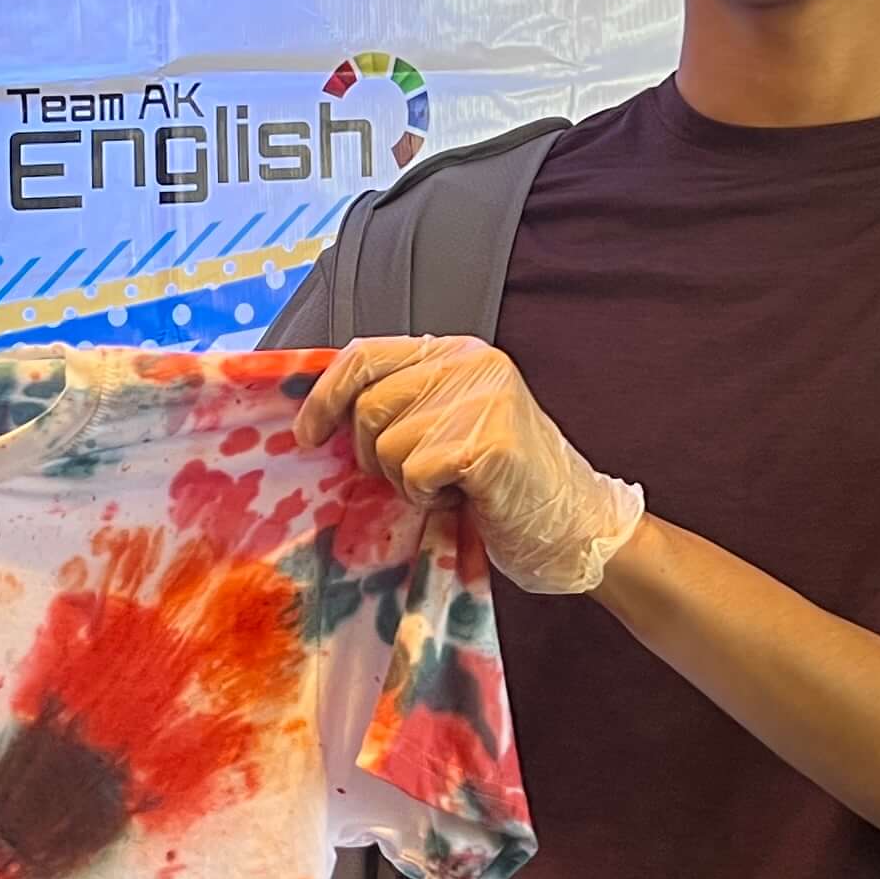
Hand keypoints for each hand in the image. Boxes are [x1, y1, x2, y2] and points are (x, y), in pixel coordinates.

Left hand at [296, 335, 645, 595]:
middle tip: (411, 476)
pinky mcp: (490, 442)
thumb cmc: (500, 484)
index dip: (324, 395)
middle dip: (371, 453)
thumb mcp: (446, 425)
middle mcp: (472, 363)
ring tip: (449, 485)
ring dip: (405, 480)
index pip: (364, 354)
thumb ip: (399, 403)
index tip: (306, 434)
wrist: (573, 526)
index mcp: (456, 352)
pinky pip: (415, 472)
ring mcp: (485, 399)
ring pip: (387, 443)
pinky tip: (463, 498)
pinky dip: (428, 497)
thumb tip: (317, 413)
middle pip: (367, 405)